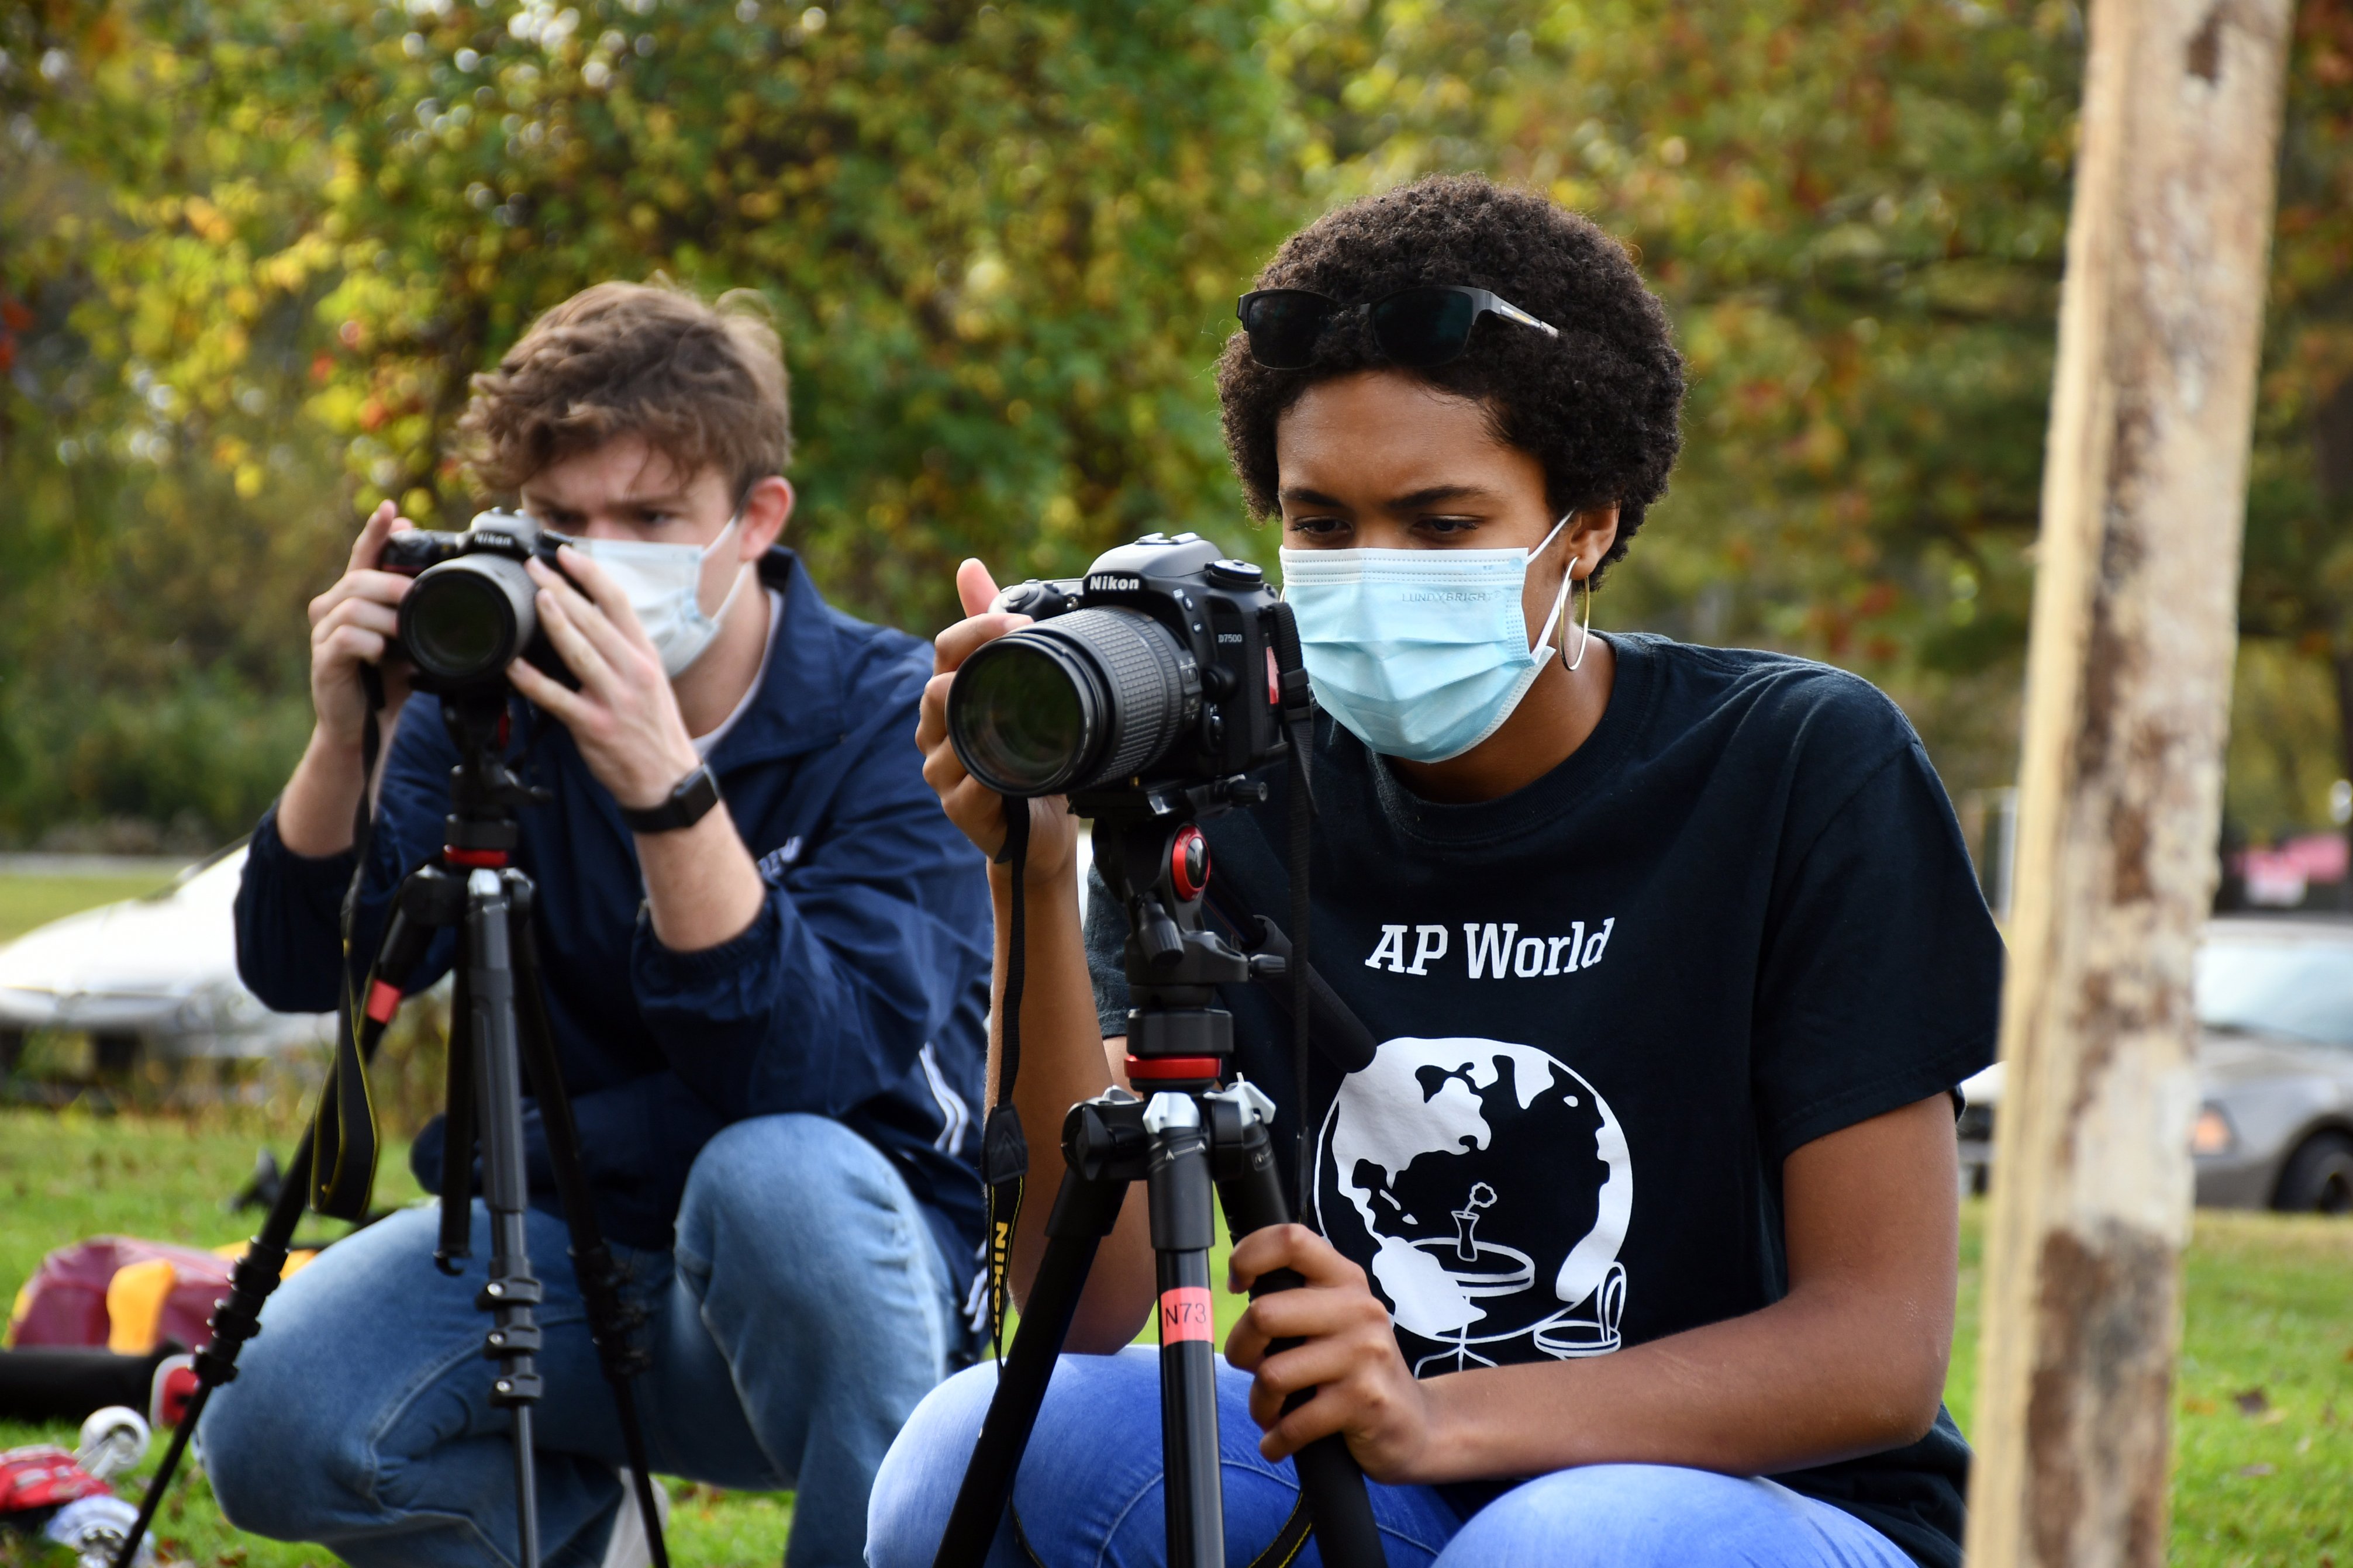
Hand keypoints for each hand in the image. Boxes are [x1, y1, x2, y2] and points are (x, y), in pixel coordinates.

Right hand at [306, 500, 415, 749]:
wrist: (367, 725)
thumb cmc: (388, 679)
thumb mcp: (409, 638)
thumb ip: (416, 608)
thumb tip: (440, 575)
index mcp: (355, 598)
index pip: (363, 555)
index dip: (376, 530)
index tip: (391, 508)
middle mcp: (333, 609)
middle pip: (359, 579)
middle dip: (392, 584)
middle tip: (416, 595)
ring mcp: (324, 634)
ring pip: (353, 606)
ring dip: (385, 618)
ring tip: (403, 634)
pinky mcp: (323, 660)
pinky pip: (347, 638)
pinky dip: (370, 643)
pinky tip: (382, 654)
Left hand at [507, 546, 703, 809]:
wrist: (667, 780)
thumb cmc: (652, 728)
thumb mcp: (649, 680)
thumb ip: (620, 651)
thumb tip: (581, 621)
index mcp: (645, 655)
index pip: (619, 603)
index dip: (591, 574)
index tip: (566, 554)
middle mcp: (633, 672)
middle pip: (594, 620)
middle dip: (561, 589)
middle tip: (535, 568)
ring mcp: (615, 699)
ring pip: (579, 652)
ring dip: (555, 622)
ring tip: (534, 599)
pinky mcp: (595, 726)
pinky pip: (557, 698)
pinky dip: (532, 681)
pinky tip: (513, 665)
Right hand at [915, 558, 1080, 888]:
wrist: (1037, 825)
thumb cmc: (1020, 752)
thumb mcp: (1011, 683)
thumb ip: (989, 626)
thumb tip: (969, 566)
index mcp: (948, 693)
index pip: (946, 649)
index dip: (978, 629)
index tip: (1021, 619)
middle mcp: (937, 729)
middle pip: (939, 690)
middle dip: (978, 669)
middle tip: (1029, 651)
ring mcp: (944, 770)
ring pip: (946, 738)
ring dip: (980, 722)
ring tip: (1013, 710)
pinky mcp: (959, 809)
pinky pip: (965, 790)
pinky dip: (987, 779)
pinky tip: (1011, 771)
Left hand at [1225, 1224, 1436, 1484]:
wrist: (1415, 1424)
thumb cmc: (1356, 1369)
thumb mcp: (1335, 1320)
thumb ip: (1296, 1299)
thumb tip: (1238, 1287)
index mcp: (1346, 1279)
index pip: (1290, 1240)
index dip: (1249, 1255)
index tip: (1238, 1285)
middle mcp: (1358, 1309)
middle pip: (1264, 1314)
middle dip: (1241, 1349)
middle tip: (1251, 1367)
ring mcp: (1365, 1354)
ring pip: (1272, 1374)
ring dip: (1260, 1403)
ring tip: (1272, 1411)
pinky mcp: (1365, 1401)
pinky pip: (1294, 1423)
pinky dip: (1277, 1439)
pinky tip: (1280, 1441)